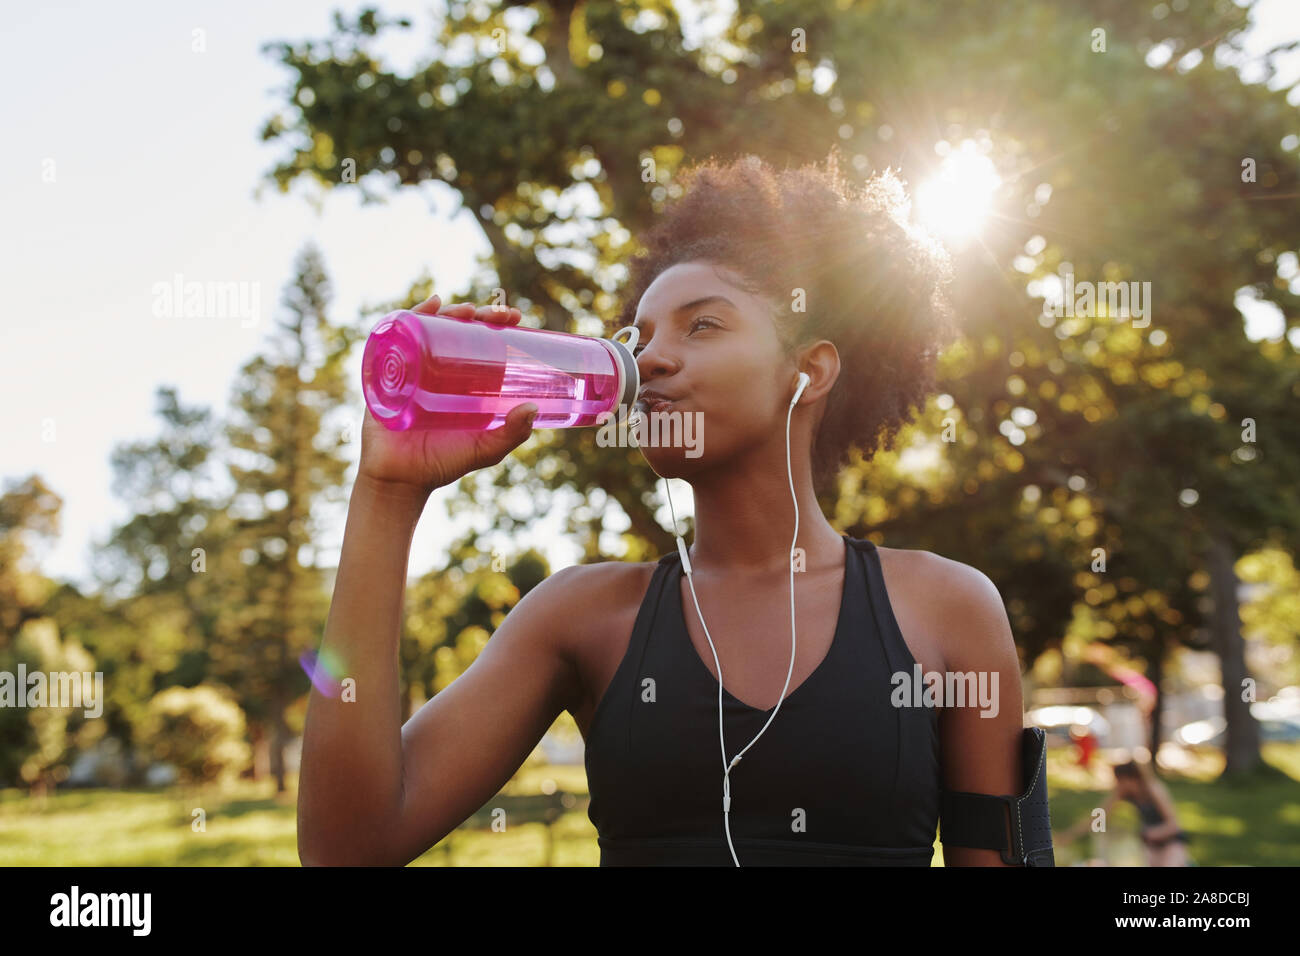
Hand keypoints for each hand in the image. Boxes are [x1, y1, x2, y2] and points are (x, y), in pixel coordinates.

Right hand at [357, 294, 535, 495]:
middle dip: (476, 314)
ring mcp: (412, 368)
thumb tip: (532, 408)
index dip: (496, 324)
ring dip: (447, 312)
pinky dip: (409, 318)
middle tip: (495, 313)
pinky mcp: (388, 374)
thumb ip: (510, 434)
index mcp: (463, 381)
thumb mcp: (484, 449)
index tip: (514, 316)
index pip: (480, 341)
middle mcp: (437, 370)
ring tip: (465, 310)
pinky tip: (425, 307)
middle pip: (456, 329)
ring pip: (429, 329)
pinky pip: (396, 340)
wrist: (400, 481)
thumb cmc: (443, 463)